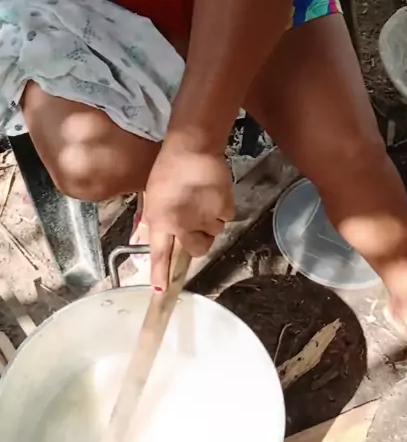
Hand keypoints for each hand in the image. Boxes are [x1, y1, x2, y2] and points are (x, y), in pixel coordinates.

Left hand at [144, 138, 234, 289]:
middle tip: (195, 225)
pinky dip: (222, 209)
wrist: (191, 150)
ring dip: (210, 222)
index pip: (160, 254)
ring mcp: (204, 218)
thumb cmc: (167, 169)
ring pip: (214, 232)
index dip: (161, 274)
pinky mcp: (223, 209)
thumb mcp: (152, 195)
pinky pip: (226, 218)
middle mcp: (182, 225)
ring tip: (203, 201)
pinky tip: (214, 194)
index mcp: (160, 222)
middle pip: (197, 250)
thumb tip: (144, 235)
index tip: (161, 290)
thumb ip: (152, 219)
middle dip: (198, 242)